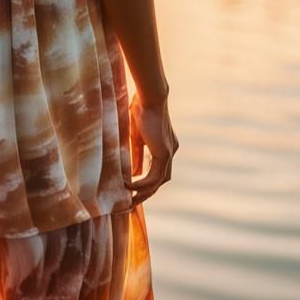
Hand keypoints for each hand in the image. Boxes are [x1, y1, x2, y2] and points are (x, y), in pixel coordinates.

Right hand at [125, 89, 178, 208]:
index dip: (148, 181)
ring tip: (130, 199)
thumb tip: (134, 173)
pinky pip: (154, 177)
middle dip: (148, 192)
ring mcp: (169, 153)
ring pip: (159, 182)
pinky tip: (129, 185)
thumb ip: (137, 155)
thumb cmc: (141, 109)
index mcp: (166, 145)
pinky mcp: (164, 153)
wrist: (150, 97)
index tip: (135, 189)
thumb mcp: (137, 136)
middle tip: (133, 202)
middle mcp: (170, 151)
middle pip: (161, 180)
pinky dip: (141, 183)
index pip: (159, 169)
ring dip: (145, 192)